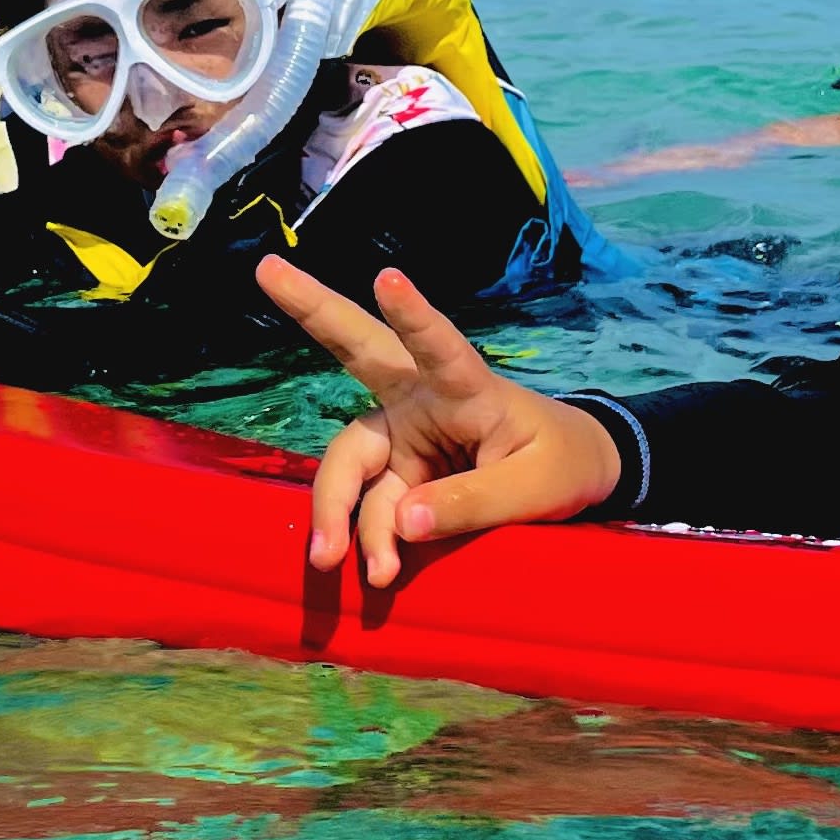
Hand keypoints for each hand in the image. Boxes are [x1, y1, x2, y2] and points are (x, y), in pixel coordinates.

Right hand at [258, 255, 621, 587]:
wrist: (574, 481)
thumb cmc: (563, 464)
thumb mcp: (536, 488)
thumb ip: (474, 503)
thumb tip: (400, 524)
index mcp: (468, 387)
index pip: (440, 347)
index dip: (412, 316)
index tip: (387, 278)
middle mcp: (422, 400)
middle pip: (358, 351)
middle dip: (310, 307)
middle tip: (266, 267)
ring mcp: (402, 437)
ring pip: (350, 462)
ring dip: (337, 509)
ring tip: (332, 560)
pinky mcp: (395, 474)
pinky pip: (366, 507)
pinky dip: (362, 540)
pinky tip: (372, 572)